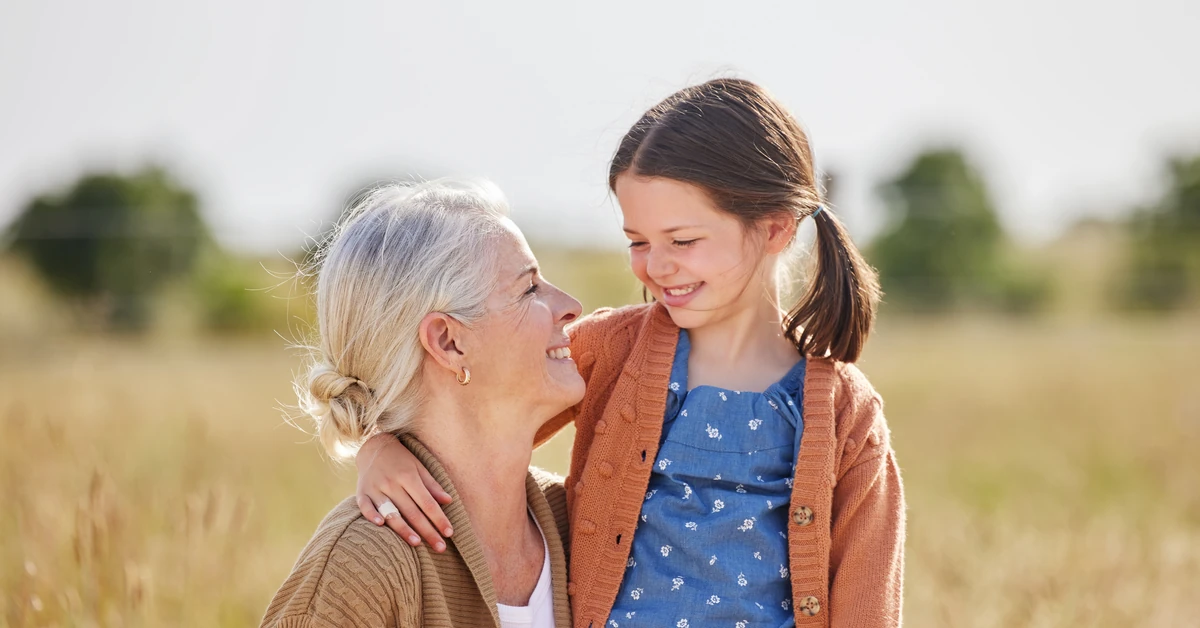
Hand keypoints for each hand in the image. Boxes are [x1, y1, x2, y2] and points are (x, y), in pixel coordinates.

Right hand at [355, 432, 454, 550]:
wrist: (373, 446)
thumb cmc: (401, 459)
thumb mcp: (419, 467)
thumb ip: (432, 485)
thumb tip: (448, 501)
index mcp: (409, 476)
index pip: (427, 503)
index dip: (439, 519)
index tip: (449, 533)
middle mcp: (392, 483)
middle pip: (412, 512)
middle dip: (427, 531)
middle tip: (440, 548)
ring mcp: (375, 488)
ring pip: (390, 512)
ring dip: (403, 529)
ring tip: (417, 543)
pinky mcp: (361, 492)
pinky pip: (364, 506)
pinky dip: (371, 515)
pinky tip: (380, 526)